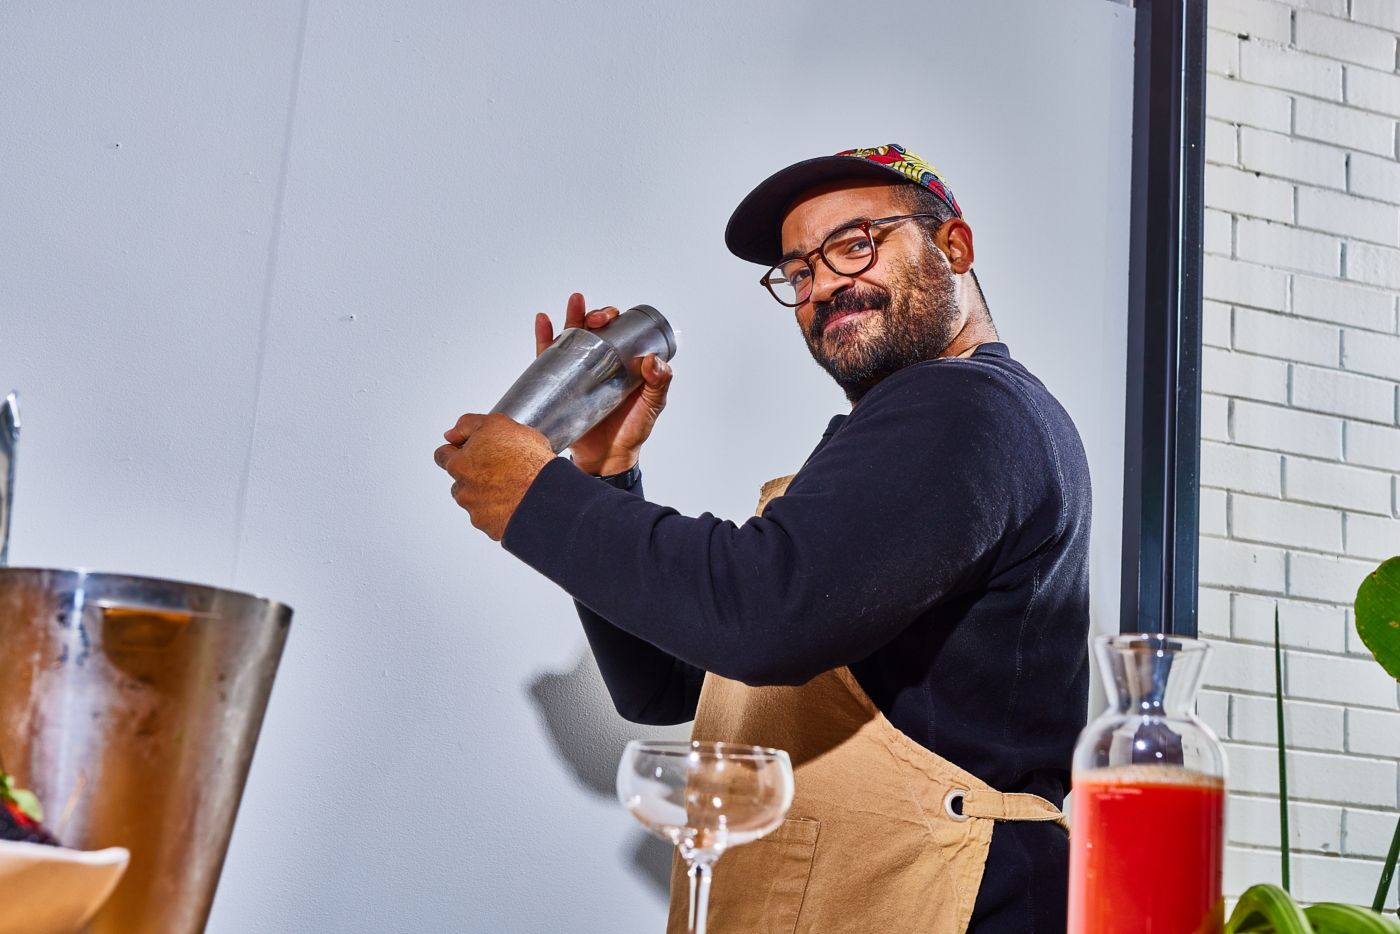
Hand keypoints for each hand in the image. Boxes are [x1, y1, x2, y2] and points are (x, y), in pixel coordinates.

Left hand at [435, 413, 555, 540]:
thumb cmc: (526, 459)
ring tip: (512, 487)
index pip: (442, 456)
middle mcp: (463, 490)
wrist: (547, 494)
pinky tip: (518, 502)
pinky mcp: (491, 528)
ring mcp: (476, 512)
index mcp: (460, 464)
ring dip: (487, 496)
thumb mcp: (498, 424)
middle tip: (499, 469)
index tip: (472, 451)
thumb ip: (468, 425)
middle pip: (460, 481)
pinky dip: (501, 512)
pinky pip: (492, 519)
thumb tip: (450, 434)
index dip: (456, 451)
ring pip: (475, 502)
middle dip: (474, 475)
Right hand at [535, 292, 672, 475]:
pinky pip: (548, 359)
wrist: (606, 459)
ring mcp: (578, 372)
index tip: (613, 318)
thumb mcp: (652, 406)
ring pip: (572, 337)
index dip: (615, 318)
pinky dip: (544, 338)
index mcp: (622, 363)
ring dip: (571, 317)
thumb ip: (658, 384)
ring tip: (575, 301)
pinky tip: (544, 321)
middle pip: (593, 329)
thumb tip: (652, 360)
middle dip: (593, 314)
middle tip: (595, 316)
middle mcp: (599, 363)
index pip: (617, 332)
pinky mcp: (559, 384)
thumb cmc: (631, 432)